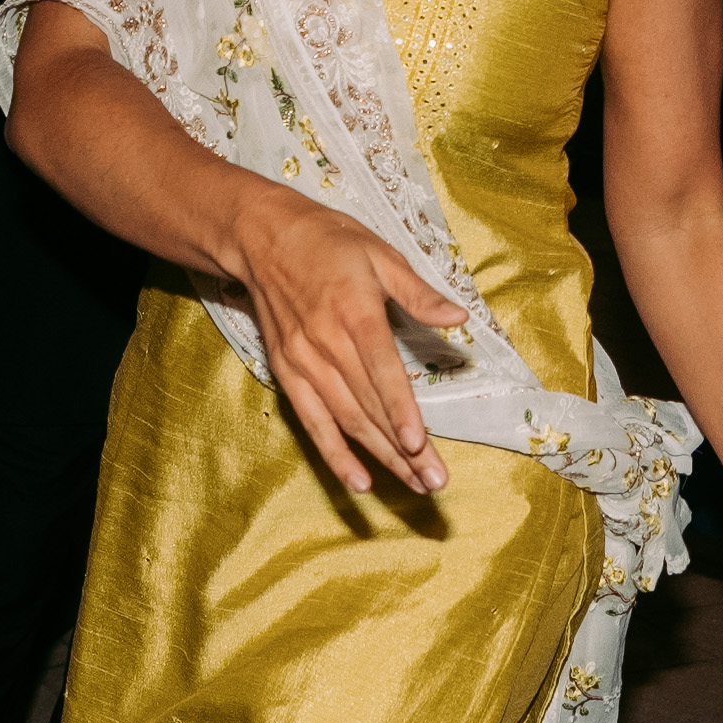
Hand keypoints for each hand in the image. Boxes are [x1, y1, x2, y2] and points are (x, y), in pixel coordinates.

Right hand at [221, 185, 464, 499]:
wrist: (262, 237)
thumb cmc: (328, 241)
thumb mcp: (380, 254)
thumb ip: (418, 293)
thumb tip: (459, 316)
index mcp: (354, 312)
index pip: (381, 370)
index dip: (399, 409)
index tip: (418, 443)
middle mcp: (326, 343)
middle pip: (369, 406)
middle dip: (403, 449)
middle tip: (435, 482)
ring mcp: (304, 362)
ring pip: (346, 421)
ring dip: (380, 457)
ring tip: (414, 485)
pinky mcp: (287, 373)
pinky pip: (312, 422)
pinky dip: (335, 454)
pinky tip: (359, 481)